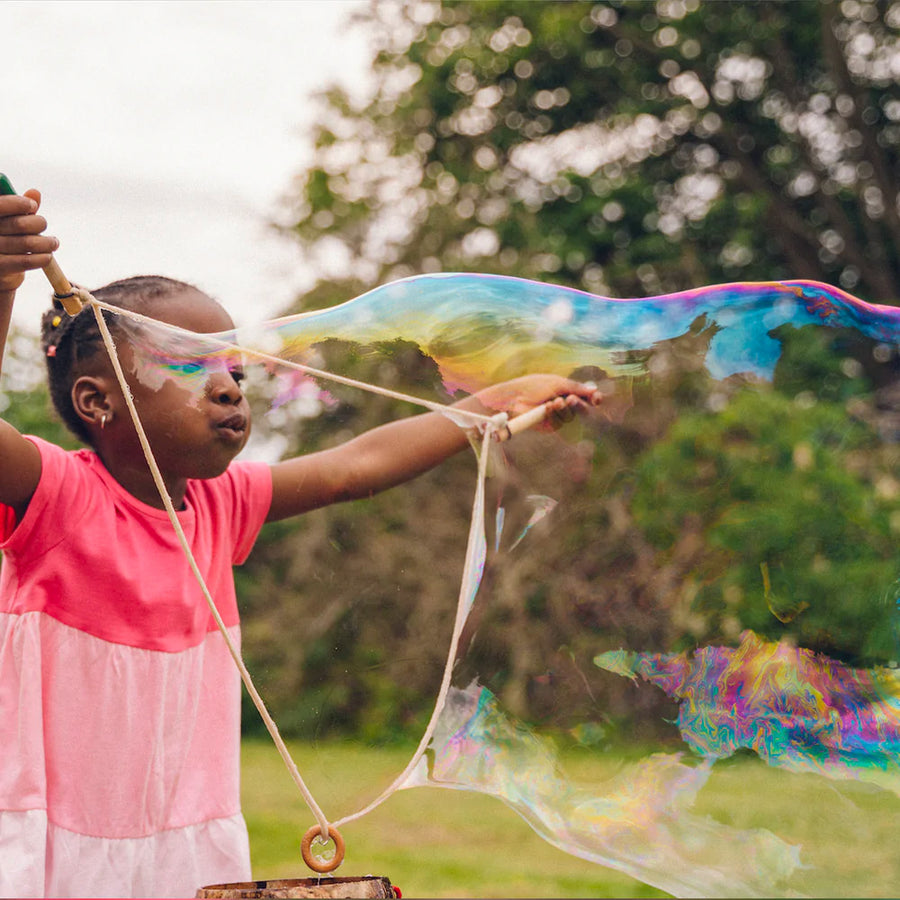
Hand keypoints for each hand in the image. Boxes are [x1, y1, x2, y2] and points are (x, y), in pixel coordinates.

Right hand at [0, 190, 57, 293]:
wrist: (0, 269)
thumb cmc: (7, 237)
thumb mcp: (12, 220)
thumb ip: (21, 207)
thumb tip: (35, 192)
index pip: (1, 206)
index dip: (18, 203)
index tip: (32, 205)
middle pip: (19, 224)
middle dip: (38, 223)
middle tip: (44, 224)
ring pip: (27, 243)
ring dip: (47, 243)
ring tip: (53, 243)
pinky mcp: (0, 268)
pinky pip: (25, 261)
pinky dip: (41, 258)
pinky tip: (47, 256)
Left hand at [475, 374, 602, 428]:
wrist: (514, 397)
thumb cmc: (533, 386)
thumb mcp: (556, 383)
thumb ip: (576, 387)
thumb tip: (595, 389)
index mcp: (566, 390)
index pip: (585, 396)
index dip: (593, 398)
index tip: (597, 399)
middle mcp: (563, 403)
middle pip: (582, 408)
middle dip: (580, 404)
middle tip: (572, 399)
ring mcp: (557, 415)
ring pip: (572, 416)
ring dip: (565, 408)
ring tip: (554, 402)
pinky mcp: (550, 425)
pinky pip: (560, 422)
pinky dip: (555, 414)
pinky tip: (546, 408)